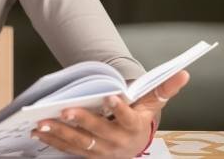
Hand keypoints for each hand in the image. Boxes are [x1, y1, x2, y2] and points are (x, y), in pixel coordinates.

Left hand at [31, 70, 189, 157]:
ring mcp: (102, 151)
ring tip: (43, 122)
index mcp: (134, 127)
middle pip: (99, 132)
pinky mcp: (88, 155)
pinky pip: (69, 149)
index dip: (120, 108)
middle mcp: (118, 142)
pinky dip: (53, 141)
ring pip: (80, 142)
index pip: (128, 118)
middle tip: (65, 110)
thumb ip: (164, 89)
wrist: (134, 145)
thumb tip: (184, 73)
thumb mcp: (152, 105)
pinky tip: (39, 132)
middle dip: (82, 121)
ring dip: (60, 133)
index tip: (110, 96)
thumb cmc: (140, 119)